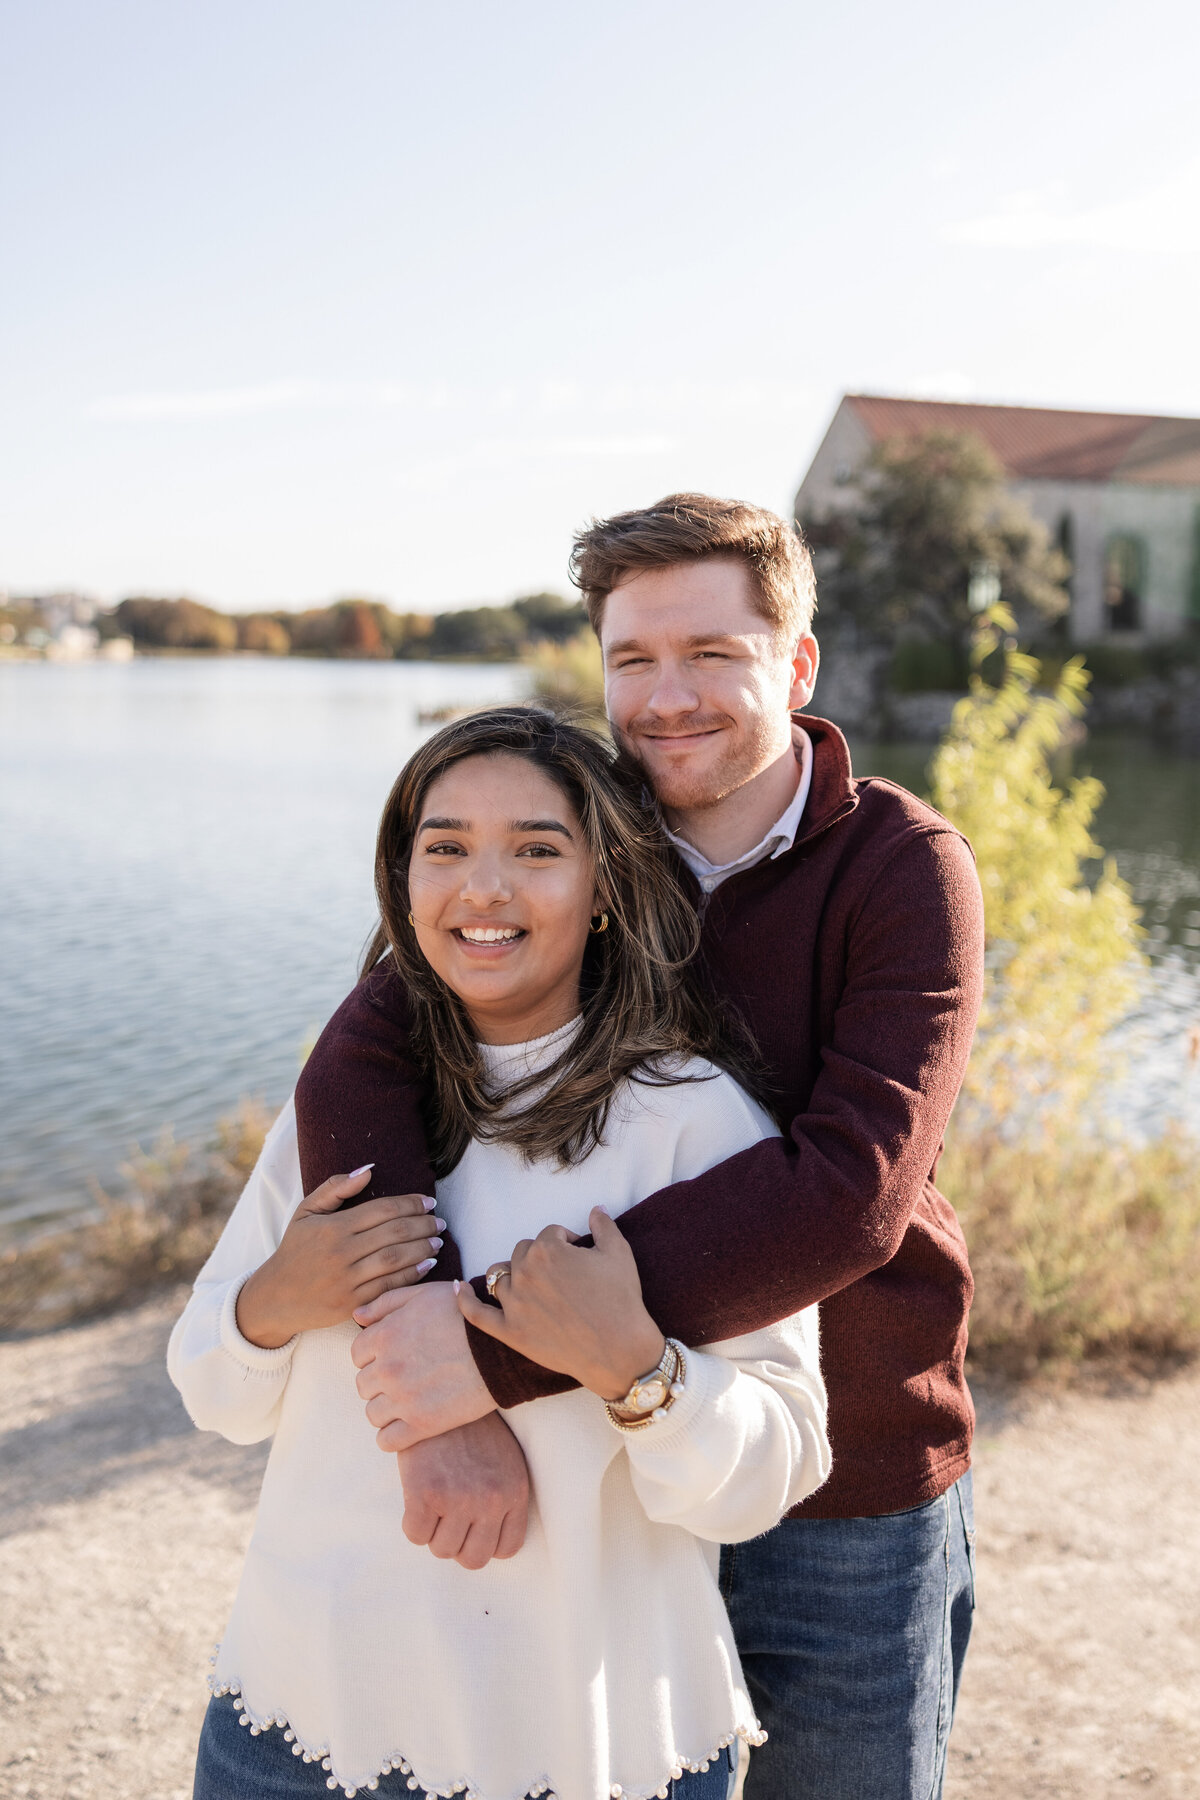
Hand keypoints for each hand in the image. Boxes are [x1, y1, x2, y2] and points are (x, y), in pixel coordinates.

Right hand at [235, 1167, 444, 1349]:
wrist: (275, 1298)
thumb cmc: (295, 1250)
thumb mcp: (305, 1212)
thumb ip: (335, 1188)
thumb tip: (369, 1170)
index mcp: (333, 1227)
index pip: (382, 1210)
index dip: (410, 1204)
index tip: (429, 1201)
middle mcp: (341, 1252)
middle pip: (394, 1233)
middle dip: (423, 1225)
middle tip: (440, 1221)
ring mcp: (347, 1280)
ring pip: (395, 1259)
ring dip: (422, 1248)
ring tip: (438, 1240)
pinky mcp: (351, 1304)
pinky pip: (388, 1286)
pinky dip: (412, 1275)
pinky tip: (427, 1264)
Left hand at [352, 1281, 493, 1448]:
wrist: (501, 1347)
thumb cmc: (464, 1315)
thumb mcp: (424, 1295)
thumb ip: (386, 1303)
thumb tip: (357, 1315)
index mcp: (385, 1336)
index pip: (357, 1355)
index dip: (375, 1355)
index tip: (394, 1357)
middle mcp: (387, 1368)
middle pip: (364, 1384)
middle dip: (380, 1382)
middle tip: (406, 1378)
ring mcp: (403, 1399)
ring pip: (373, 1413)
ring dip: (386, 1409)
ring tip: (409, 1401)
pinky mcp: (422, 1425)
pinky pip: (387, 1441)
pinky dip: (393, 1436)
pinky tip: (409, 1425)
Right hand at [396, 1414, 529, 1568]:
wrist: (440, 1387)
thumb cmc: (468, 1427)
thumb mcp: (503, 1457)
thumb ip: (501, 1494)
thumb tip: (485, 1535)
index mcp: (514, 1491)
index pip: (506, 1549)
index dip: (485, 1542)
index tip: (471, 1526)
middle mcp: (491, 1499)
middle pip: (473, 1559)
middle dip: (458, 1543)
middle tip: (447, 1517)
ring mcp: (458, 1498)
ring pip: (442, 1550)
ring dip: (433, 1531)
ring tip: (432, 1501)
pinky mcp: (425, 1492)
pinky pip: (416, 1535)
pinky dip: (412, 1522)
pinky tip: (415, 1496)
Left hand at [456, 1207, 664, 1400]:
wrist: (618, 1351)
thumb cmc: (621, 1300)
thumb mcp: (619, 1253)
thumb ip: (604, 1226)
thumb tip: (596, 1209)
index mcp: (547, 1250)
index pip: (550, 1234)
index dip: (568, 1242)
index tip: (582, 1255)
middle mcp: (524, 1273)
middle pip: (522, 1252)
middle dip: (541, 1257)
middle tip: (563, 1275)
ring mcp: (512, 1304)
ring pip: (499, 1275)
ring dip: (511, 1273)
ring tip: (528, 1281)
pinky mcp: (509, 1332)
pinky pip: (476, 1313)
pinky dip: (465, 1299)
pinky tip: (459, 1287)